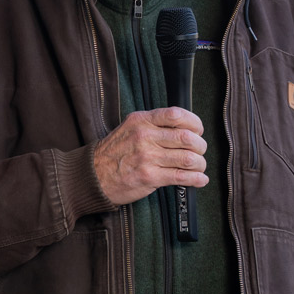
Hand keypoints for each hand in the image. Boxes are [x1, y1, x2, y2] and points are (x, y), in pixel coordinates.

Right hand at [92, 107, 207, 205]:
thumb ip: (153, 125)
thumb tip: (183, 129)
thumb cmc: (113, 153)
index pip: (177, 115)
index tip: (197, 131)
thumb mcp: (129, 128)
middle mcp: (145, 136)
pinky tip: (199, 179)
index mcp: (142, 121)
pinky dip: (196, 179)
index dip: (194, 123)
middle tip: (199, 151)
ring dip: (200, 164)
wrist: (93, 176)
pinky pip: (181, 177)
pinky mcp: (149, 176)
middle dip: (200, 146)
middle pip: (187, 137)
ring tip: (199, 167)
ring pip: (188, 158)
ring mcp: (147, 157)